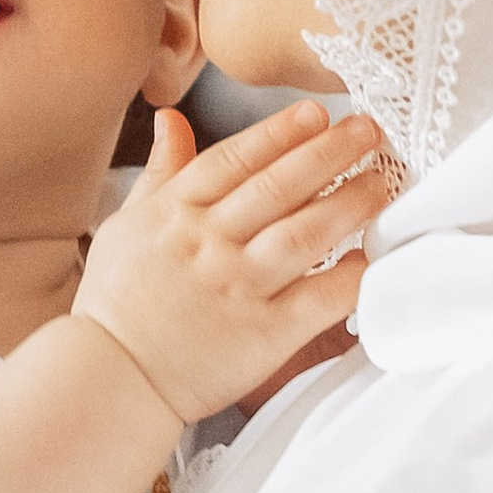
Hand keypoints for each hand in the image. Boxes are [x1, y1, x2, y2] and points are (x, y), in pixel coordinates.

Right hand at [74, 100, 390, 423]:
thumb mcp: (125, 224)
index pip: (237, 158)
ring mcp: (238, 287)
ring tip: (383, 182)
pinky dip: (349, 278)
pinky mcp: (263, 334)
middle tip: (369, 131)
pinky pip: (317, 300)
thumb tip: (170, 120)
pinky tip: (371, 259)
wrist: (109, 379)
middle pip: (280, 186)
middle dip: (330, 152)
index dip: (281, 131)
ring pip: (305, 233)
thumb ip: (160, 172)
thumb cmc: (116, 305)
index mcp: (177, 212)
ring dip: (350, 203)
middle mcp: (210, 243)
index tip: (318, 113)